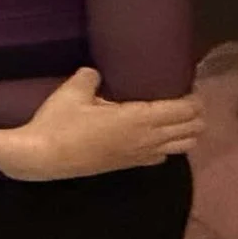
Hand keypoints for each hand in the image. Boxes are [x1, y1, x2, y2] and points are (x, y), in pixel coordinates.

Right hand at [0, 68, 203, 180]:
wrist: (42, 158)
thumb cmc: (58, 124)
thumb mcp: (71, 93)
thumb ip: (89, 78)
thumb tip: (96, 73)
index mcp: (139, 119)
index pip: (185, 111)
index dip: (194, 99)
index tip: (188, 86)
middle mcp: (148, 139)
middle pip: (193, 129)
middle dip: (196, 114)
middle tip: (185, 99)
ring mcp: (141, 154)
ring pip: (184, 146)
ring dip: (186, 132)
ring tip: (176, 118)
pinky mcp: (131, 165)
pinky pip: (164, 156)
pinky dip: (168, 145)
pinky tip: (154, 136)